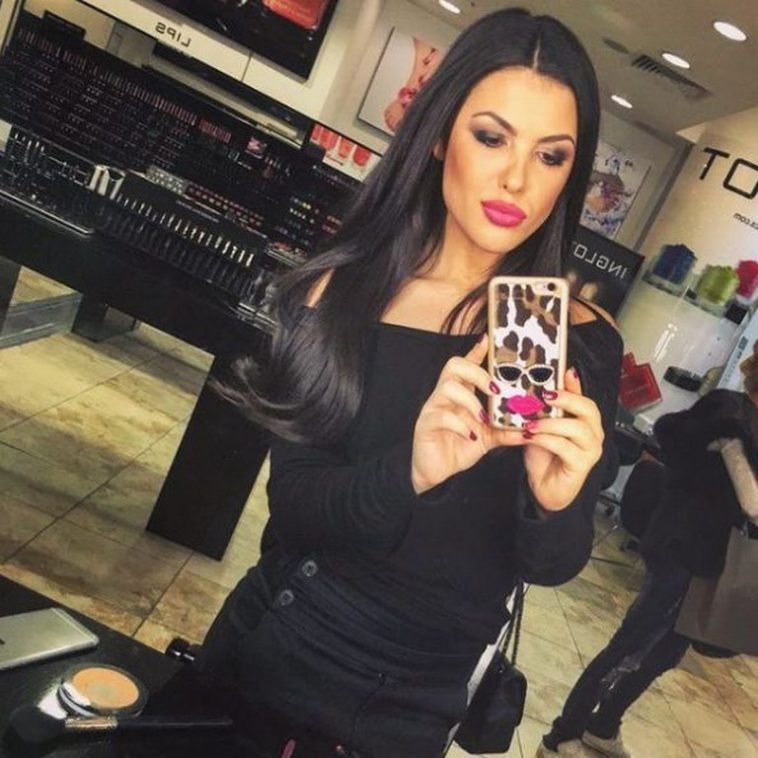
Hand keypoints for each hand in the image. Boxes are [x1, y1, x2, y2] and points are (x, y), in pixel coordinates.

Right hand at [411, 335, 523, 493]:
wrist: (436, 472)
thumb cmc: (459, 447)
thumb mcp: (488, 438)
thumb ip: (506, 430)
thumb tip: (531, 427)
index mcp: (461, 393)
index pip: (466, 364)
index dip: (476, 351)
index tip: (489, 341)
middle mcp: (445, 395)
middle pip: (454, 366)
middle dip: (477, 373)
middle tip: (496, 390)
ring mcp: (433, 408)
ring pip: (447, 388)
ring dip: (470, 401)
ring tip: (484, 418)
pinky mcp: (425, 424)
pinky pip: (441, 416)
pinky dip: (460, 425)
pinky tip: (470, 437)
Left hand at [520, 368, 603, 511]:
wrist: (544, 487)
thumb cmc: (545, 456)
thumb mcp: (542, 426)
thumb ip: (544, 408)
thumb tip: (536, 385)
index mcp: (586, 421)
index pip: (584, 397)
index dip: (574, 384)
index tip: (561, 373)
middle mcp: (594, 433)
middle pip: (588, 409)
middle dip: (566, 399)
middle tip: (544, 396)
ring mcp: (591, 450)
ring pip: (577, 428)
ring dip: (551, 423)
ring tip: (530, 423)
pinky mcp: (582, 465)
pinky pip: (564, 447)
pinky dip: (545, 439)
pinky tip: (530, 437)